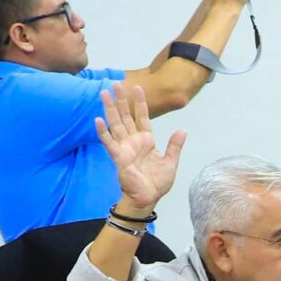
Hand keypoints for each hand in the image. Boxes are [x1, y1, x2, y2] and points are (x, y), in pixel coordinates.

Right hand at [96, 81, 185, 212]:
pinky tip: (98, 120)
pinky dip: (103, 132)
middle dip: (121, 100)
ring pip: (115, 124)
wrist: (149, 197)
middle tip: (115, 83)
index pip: (142, 116)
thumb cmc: (157, 182)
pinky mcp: (118, 157)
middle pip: (126, 116)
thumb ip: (175, 146)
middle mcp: (133, 140)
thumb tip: (182, 130)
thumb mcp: (170, 162)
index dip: (140, 102)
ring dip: (110, 109)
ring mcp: (124, 147)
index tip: (138, 87)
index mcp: (146, 140)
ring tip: (104, 94)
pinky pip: (109, 142)